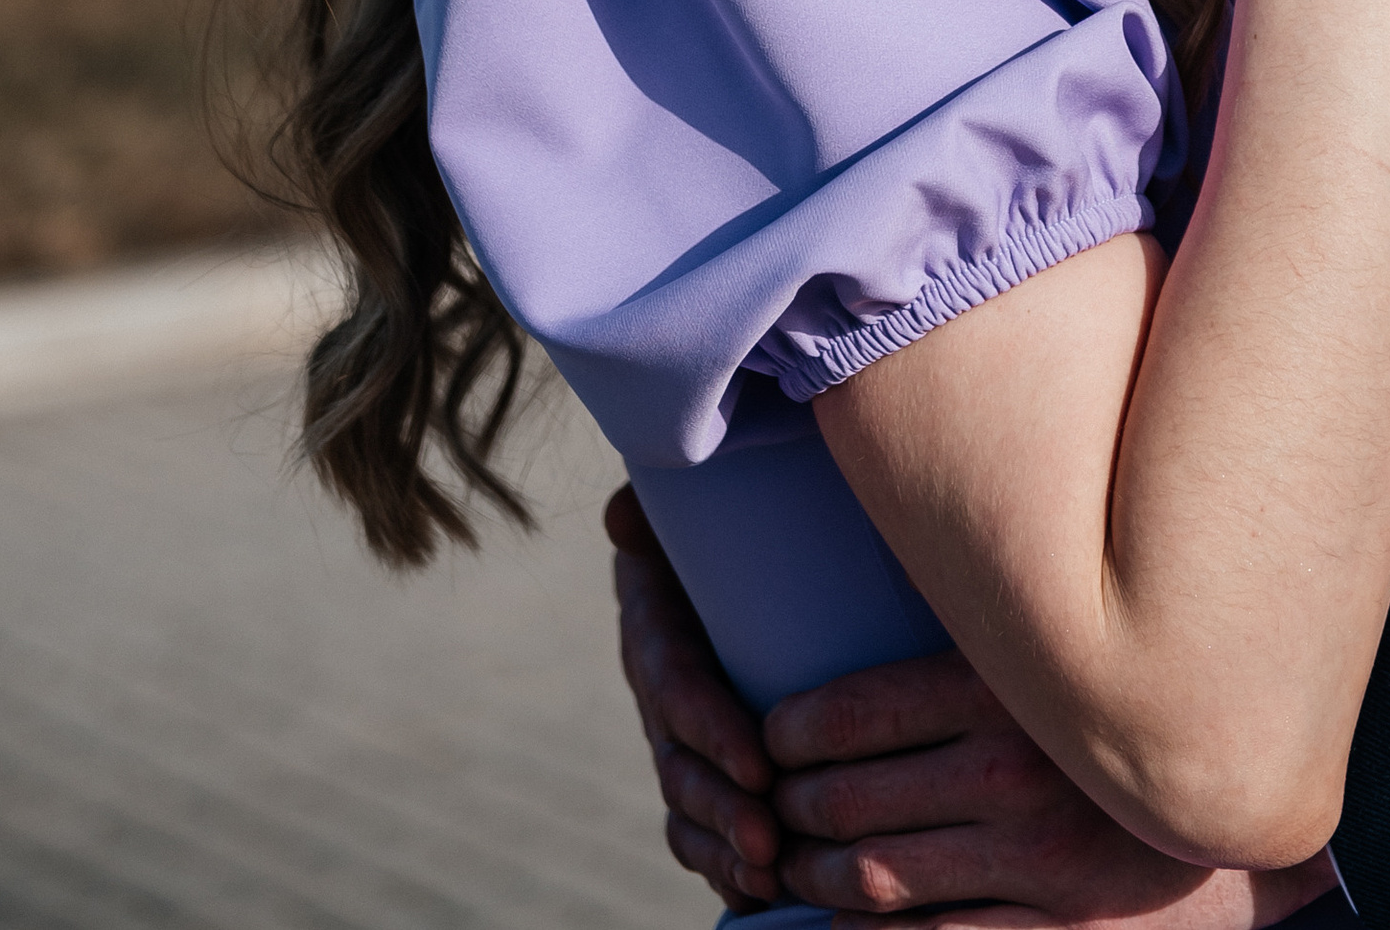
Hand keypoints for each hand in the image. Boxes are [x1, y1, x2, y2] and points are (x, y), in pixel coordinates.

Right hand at [606, 486, 782, 907]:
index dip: (711, 729)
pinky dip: (724, 869)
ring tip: (769, 876)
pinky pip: (699, 831)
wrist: (729, 544)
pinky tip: (762, 897)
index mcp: (656, 626)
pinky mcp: (702, 767)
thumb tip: (620, 517)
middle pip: (681, 766)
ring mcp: (678, 737)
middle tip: (769, 841)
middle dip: (722, 811)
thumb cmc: (728, 512)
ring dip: (724, 851)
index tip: (759, 765)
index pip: (676, 687)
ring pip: (687, 809)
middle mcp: (660, 691)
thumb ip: (658, 502)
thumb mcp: (692, 500)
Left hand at [762, 648, 1334, 923]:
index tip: (769, 734)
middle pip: (851, 799)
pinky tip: (845, 922)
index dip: (790, 731)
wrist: (1249, 821)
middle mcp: (1016, 775)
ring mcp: (1033, 864)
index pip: (858, 713)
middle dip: (791, 807)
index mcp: (1011, 693)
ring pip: (875, 880)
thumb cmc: (1142, 716)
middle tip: (769, 803)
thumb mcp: (1064, 657)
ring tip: (791, 862)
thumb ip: (988, 633)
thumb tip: (886, 580)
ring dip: (814, 876)